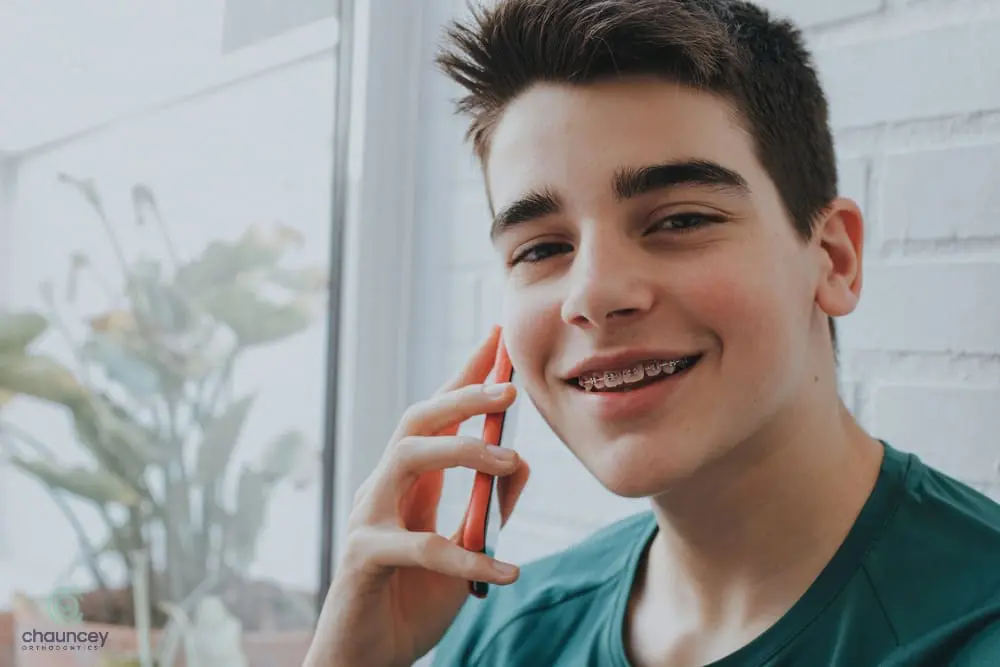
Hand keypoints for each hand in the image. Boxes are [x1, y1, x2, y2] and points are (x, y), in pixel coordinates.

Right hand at [304, 326, 530, 666]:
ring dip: (462, 452)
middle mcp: (383, 488)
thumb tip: (525, 464)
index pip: (435, 415)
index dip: (464, 375)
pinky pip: (420, 547)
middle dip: (462, 395)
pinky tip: (506, 570)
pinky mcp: (364, 557)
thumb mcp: (465, 552)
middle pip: (415, 420)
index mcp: (407, 481)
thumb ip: (489, 509)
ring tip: (512, 461)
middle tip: (510, 388)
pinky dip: (467, 557)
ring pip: (407, 458)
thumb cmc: (411, 601)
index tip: (495, 340)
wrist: (365, 659)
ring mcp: (369, 518)